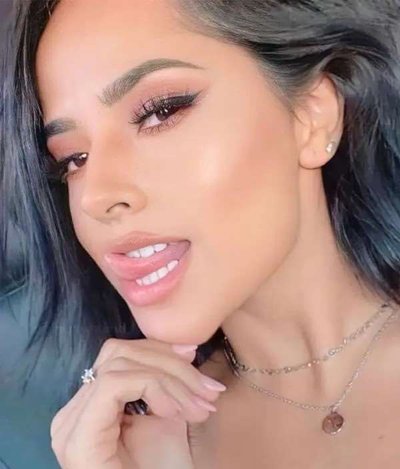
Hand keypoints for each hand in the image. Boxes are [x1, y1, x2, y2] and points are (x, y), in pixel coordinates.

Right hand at [50, 338, 226, 468]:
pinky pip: (112, 385)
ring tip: (198, 408)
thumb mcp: (170, 418)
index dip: (159, 349)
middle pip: (118, 353)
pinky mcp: (78, 437)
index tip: (194, 357)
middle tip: (207, 389)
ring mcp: (71, 423)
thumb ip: (170, 384)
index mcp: (94, 404)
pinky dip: (151, 388)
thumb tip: (185, 348)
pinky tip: (173, 412)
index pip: (120, 354)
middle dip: (169, 362)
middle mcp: (75, 410)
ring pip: (118, 364)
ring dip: (169, 378)